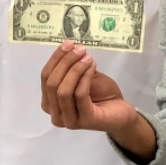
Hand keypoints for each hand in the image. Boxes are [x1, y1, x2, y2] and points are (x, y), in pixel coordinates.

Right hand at [40, 42, 154, 157]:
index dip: (55, 59)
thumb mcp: (83, 77)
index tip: (68, 44)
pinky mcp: (84, 120)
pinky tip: (92, 67)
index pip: (45, 78)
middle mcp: (55, 114)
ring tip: (87, 58)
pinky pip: (79, 95)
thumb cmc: (101, 95)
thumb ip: (71, 68)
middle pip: (51, 84)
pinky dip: (85, 78)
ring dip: (75, 69)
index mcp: (49, 103)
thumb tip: (69, 47)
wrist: (121, 113)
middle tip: (80, 49)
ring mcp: (68, 120)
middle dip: (65, 62)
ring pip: (63, 90)